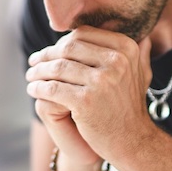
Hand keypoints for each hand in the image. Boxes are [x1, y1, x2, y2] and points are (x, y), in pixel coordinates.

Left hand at [26, 26, 154, 169]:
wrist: (132, 141)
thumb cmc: (130, 106)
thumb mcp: (141, 72)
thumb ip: (136, 50)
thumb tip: (134, 29)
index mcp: (126, 48)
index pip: (82, 35)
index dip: (61, 42)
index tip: (51, 51)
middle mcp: (116, 61)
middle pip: (67, 49)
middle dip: (46, 55)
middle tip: (33, 62)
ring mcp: (101, 81)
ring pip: (57, 68)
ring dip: (38, 72)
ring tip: (30, 76)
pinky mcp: (86, 101)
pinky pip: (52, 88)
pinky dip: (38, 88)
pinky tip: (33, 90)